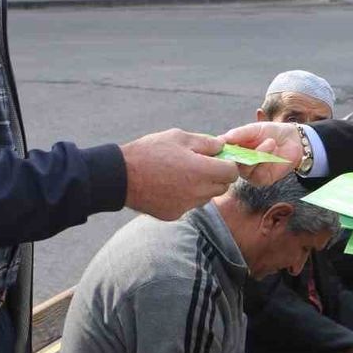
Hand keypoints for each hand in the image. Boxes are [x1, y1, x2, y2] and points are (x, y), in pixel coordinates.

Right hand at [120, 129, 237, 220]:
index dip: (227, 163)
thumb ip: (206, 142)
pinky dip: (185, 196)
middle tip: (199, 164)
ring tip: (181, 174)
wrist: (120, 176)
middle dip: (216, 176)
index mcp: (202, 171)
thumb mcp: (178, 137)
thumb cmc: (149, 152)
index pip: (232, 172)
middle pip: (221, 187)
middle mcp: (198, 192)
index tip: (217, 158)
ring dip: (201, 187)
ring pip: (206, 197)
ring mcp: (186, 206)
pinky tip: (169, 185)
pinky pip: (189, 205)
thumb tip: (222, 146)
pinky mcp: (174, 215)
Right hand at [219, 121, 302, 184]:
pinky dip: (265, 160)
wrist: (294, 140)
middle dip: (237, 154)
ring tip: (270, 141)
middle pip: (229, 165)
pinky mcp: (261, 180)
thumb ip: (239, 133)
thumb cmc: (272, 132)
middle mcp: (239, 164)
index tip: (222, 142)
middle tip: (245, 144)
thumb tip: (221, 139)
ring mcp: (249, 173)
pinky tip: (273, 148)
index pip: (221, 154)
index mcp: (234, 151)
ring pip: (244, 169)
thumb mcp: (254, 129)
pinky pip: (257, 174)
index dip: (220, 150)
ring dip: (258, 154)